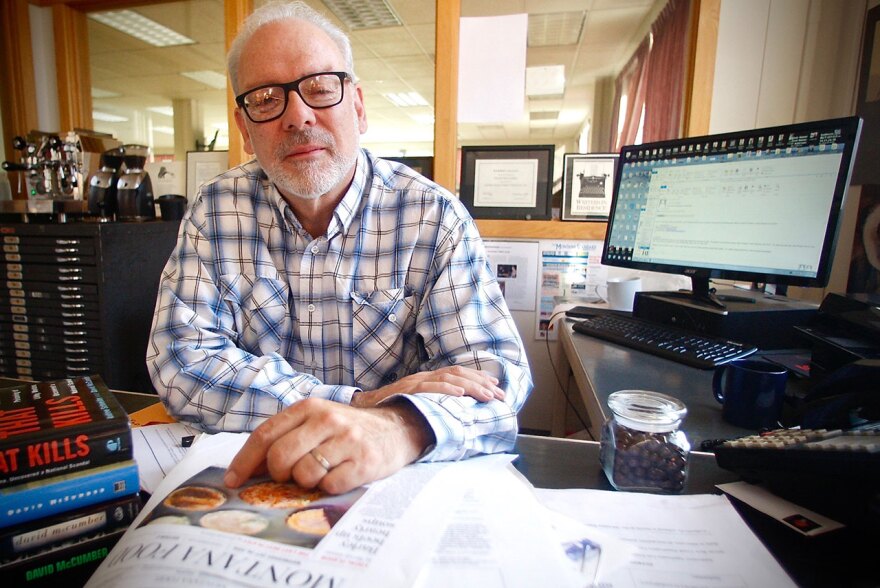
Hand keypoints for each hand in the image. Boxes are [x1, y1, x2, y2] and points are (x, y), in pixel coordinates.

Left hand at [223, 397, 432, 494]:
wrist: (397, 428)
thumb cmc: (347, 430)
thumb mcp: (316, 422)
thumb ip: (285, 437)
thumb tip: (248, 468)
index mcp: (309, 407)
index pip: (265, 434)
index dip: (245, 460)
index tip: (234, 480)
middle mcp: (327, 419)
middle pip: (280, 458)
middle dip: (279, 475)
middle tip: (291, 476)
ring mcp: (347, 440)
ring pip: (304, 474)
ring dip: (307, 482)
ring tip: (322, 472)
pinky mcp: (365, 462)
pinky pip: (330, 486)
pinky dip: (330, 488)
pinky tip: (340, 476)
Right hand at [351, 365, 504, 407]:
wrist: (363, 410)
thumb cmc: (390, 411)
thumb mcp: (417, 405)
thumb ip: (433, 405)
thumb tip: (456, 413)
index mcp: (427, 379)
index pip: (458, 374)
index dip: (478, 378)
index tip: (496, 386)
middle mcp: (423, 377)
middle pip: (458, 374)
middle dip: (481, 383)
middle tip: (499, 394)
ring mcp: (415, 383)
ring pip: (449, 379)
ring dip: (471, 386)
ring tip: (487, 395)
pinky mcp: (407, 391)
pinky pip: (429, 388)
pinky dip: (446, 390)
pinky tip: (460, 394)